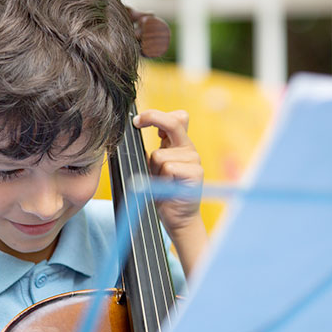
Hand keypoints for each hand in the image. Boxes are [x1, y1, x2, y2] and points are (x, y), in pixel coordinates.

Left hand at [133, 109, 203, 236]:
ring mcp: (194, 160)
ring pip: (160, 155)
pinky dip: (162, 179)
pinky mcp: (196, 173)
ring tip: (161, 181)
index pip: (177, 118)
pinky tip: (168, 186)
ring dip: (154, 169)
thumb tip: (136, 132)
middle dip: (154, 118)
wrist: (177, 216)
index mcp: (179, 145)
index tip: (138, 121)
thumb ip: (152, 151)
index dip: (157, 115)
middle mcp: (188, 149)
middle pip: (174, 122)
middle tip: (138, 122)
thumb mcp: (154, 168)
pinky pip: (169, 168)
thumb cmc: (163, 192)